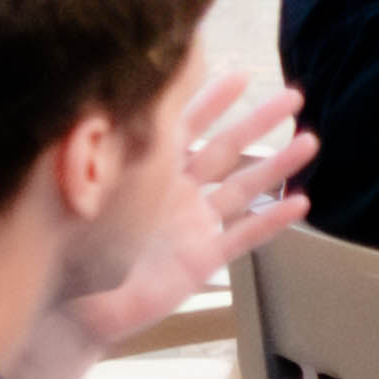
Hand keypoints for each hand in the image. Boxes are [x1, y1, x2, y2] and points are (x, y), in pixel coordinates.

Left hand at [60, 67, 312, 354]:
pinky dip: (272, 220)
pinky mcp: (201, 259)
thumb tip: (117, 91)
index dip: (213, 98)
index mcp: (145, 170)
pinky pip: (244, 236)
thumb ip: (114, 143)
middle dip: (259, 122)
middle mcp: (173, 192)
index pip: (185, 124)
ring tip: (310, 141)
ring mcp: (191, 225)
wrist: (68, 305)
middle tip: (294, 97)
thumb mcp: (93, 181)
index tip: (240, 73)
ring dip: (277, 165)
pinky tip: (301, 203)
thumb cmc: (68, 242)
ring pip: (245, 187)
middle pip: (226, 149)